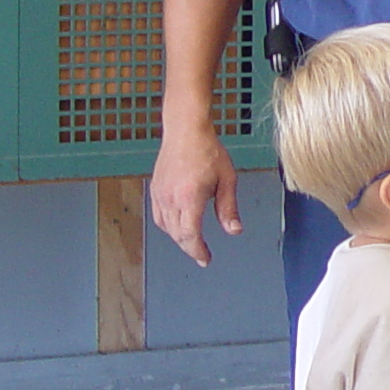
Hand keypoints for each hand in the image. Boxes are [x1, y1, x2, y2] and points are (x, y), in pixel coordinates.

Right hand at [150, 123, 241, 265]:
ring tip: (193, 242)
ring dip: (179, 238)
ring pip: (166, 227)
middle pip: (178, 235)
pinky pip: (159, 216)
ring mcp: (160, 194)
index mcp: (189, 198)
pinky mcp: (155, 189)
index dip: (198, 251)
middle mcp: (171, 198)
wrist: (186, 129)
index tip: (206, 259)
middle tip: (202, 255)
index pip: (190, 235)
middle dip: (190, 248)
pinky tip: (178, 226)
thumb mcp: (227, 179)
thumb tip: (234, 230)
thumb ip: (229, 208)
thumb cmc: (208, 150)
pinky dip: (168, 226)